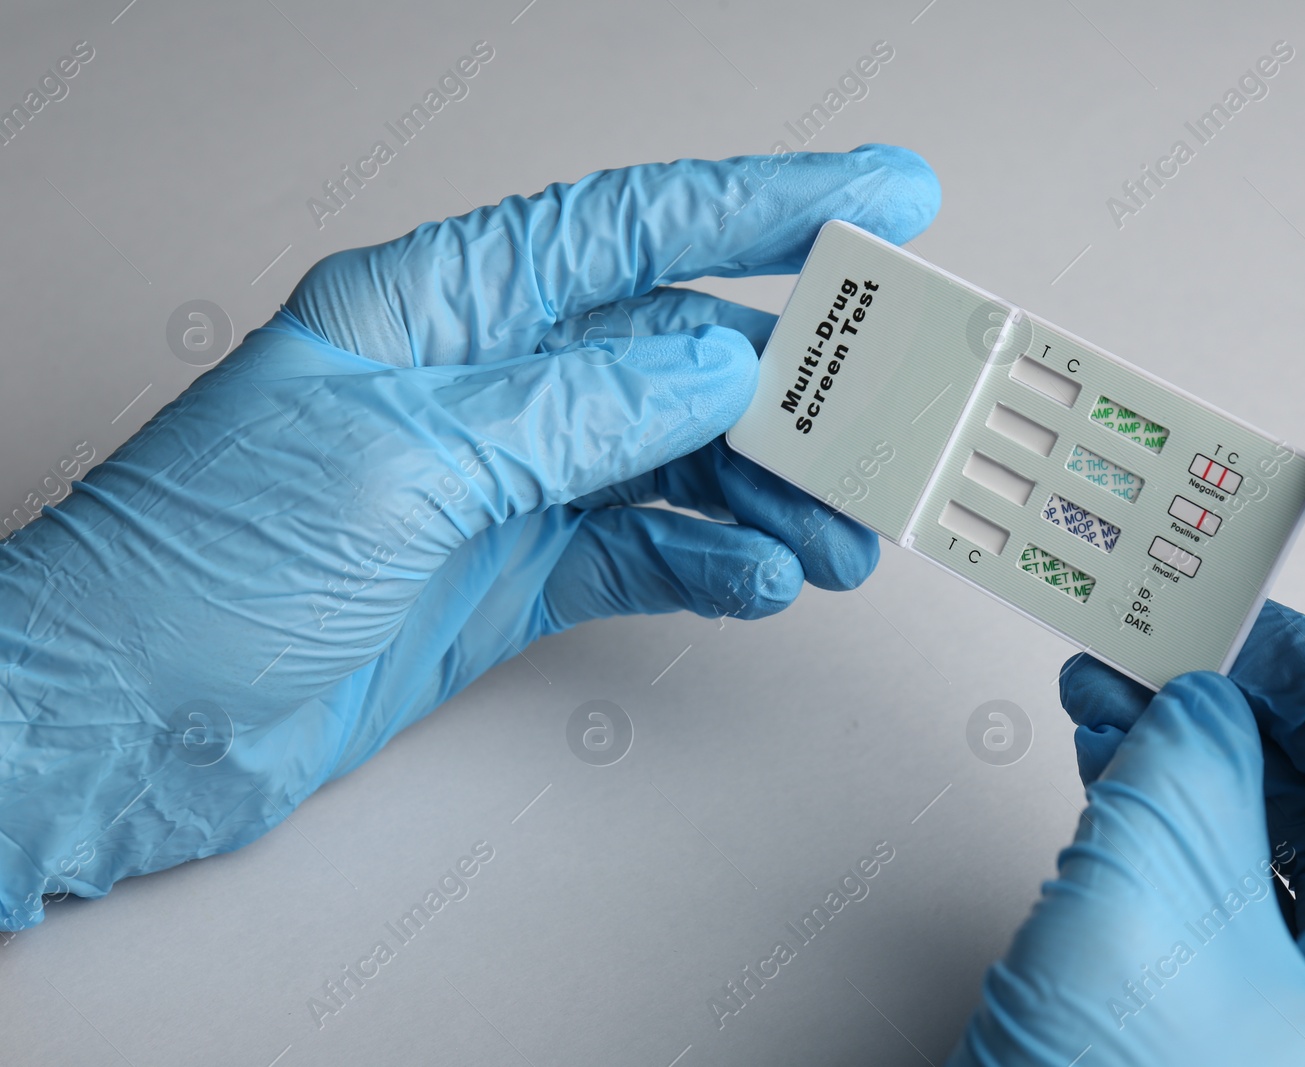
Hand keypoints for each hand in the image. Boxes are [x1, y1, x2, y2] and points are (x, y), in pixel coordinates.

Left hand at [0, 145, 940, 930]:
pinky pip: (645, 546)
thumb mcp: (396, 464)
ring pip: (679, 458)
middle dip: (792, 386)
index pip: (629, 228)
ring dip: (766, 493)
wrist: (123, 730)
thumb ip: (569, 410)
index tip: (875, 202)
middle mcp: (484, 379)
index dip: (764, 206)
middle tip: (884, 418)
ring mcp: (508, 476)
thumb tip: (707, 369)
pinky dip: (710, 561)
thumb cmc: (197, 572)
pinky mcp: (516, 567)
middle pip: (677, 349)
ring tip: (832, 533)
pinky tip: (754, 578)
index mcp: (438, 305)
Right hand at [950, 401, 1304, 1065]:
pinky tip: (1118, 747)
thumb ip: (1186, 779)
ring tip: (1124, 651)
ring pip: (1293, 807)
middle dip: (1276, 640)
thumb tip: (1198, 712)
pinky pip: (1234, 871)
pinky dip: (1172, 794)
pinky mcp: (1246, 1023)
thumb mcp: (1152, 927)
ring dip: (1205, 715)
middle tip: (1202, 552)